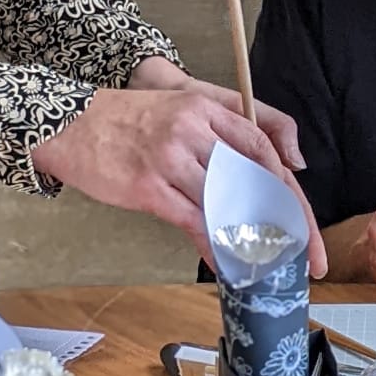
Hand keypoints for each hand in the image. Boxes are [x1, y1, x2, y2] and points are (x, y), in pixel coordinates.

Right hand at [34, 69, 324, 272]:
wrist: (67, 123)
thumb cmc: (124, 122)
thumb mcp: (177, 108)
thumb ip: (219, 133)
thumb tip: (262, 173)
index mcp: (206, 108)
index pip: (265, 148)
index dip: (292, 189)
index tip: (308, 223)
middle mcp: (194, 129)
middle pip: (257, 179)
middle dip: (289, 223)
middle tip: (308, 257)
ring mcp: (171, 157)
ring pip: (228, 203)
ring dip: (252, 239)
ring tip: (271, 266)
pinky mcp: (149, 186)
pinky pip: (194, 221)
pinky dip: (215, 246)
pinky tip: (229, 265)